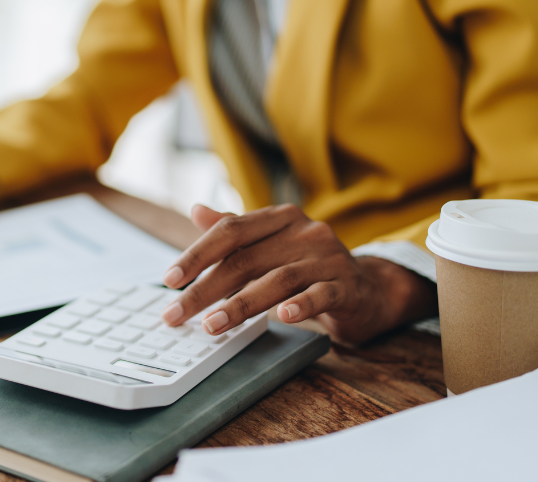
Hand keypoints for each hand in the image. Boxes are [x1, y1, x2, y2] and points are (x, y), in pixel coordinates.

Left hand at [159, 204, 436, 344]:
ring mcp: (328, 257)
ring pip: (278, 279)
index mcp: (280, 218)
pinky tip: (284, 318)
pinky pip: (321, 294)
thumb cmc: (309, 268)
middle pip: (246, 259)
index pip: (230, 231)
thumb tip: (197, 210)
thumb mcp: (271, 245)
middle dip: (206, 290)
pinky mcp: (347, 285)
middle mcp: (304, 232)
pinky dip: (302, 305)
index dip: (197, 255)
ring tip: (212, 326)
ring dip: (241, 304)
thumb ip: (236, 231)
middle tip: (177, 314)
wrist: (367, 289)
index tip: (169, 280)